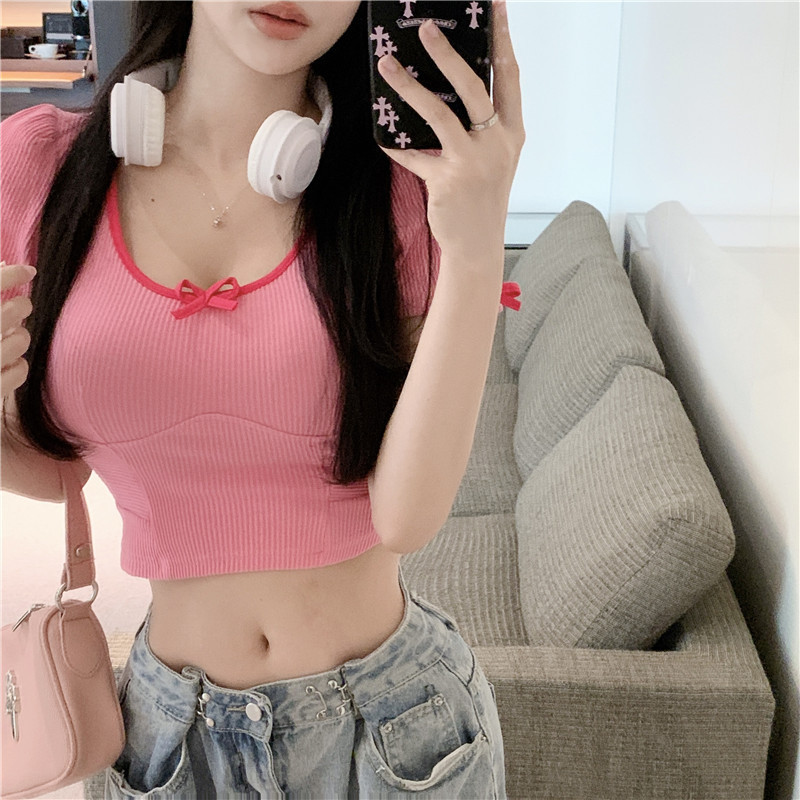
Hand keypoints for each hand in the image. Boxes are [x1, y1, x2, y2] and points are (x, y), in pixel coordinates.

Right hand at [1, 261, 35, 400]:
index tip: (29, 271)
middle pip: (12, 311)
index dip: (10, 274)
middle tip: (22, 306)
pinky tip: (7, 366)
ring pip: (20, 340)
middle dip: (22, 305)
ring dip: (19, 338)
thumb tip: (2, 265)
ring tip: (8, 340)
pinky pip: (21, 370)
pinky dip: (18, 367)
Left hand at [377, 0, 524, 264]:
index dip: (502, 39)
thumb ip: (477, 127)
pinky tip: (382, 134)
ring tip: (387, 65)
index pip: (509, 77)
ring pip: (439, 114)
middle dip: (448, 54)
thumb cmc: (482, 198)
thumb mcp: (492, 159)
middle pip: (473, 87)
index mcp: (511, 132)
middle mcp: (497, 143)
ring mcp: (473, 162)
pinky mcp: (447, 181)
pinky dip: (396, 145)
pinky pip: (415, 155)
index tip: (494, 6)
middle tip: (426, 28)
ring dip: (409, 87)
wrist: (477, 243)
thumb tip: (442, 91)